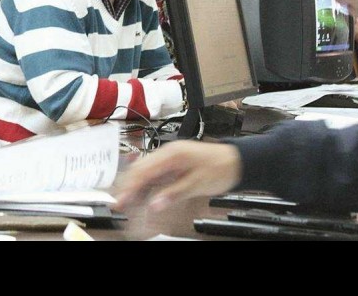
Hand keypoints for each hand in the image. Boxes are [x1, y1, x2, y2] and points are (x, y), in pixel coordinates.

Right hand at [114, 141, 241, 212]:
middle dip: (128, 185)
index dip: (130, 186)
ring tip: (128, 200)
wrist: (237, 161)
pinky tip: (142, 193)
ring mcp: (170, 157)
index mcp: (172, 154)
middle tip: (121, 202)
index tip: (122, 199)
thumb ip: (173, 194)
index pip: (143, 170)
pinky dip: (146, 183)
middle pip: (139, 168)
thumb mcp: (196, 184)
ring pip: (144, 170)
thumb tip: (155, 204)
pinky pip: (154, 172)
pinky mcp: (174, 163)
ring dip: (136, 184)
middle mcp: (168, 153)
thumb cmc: (220, 168)